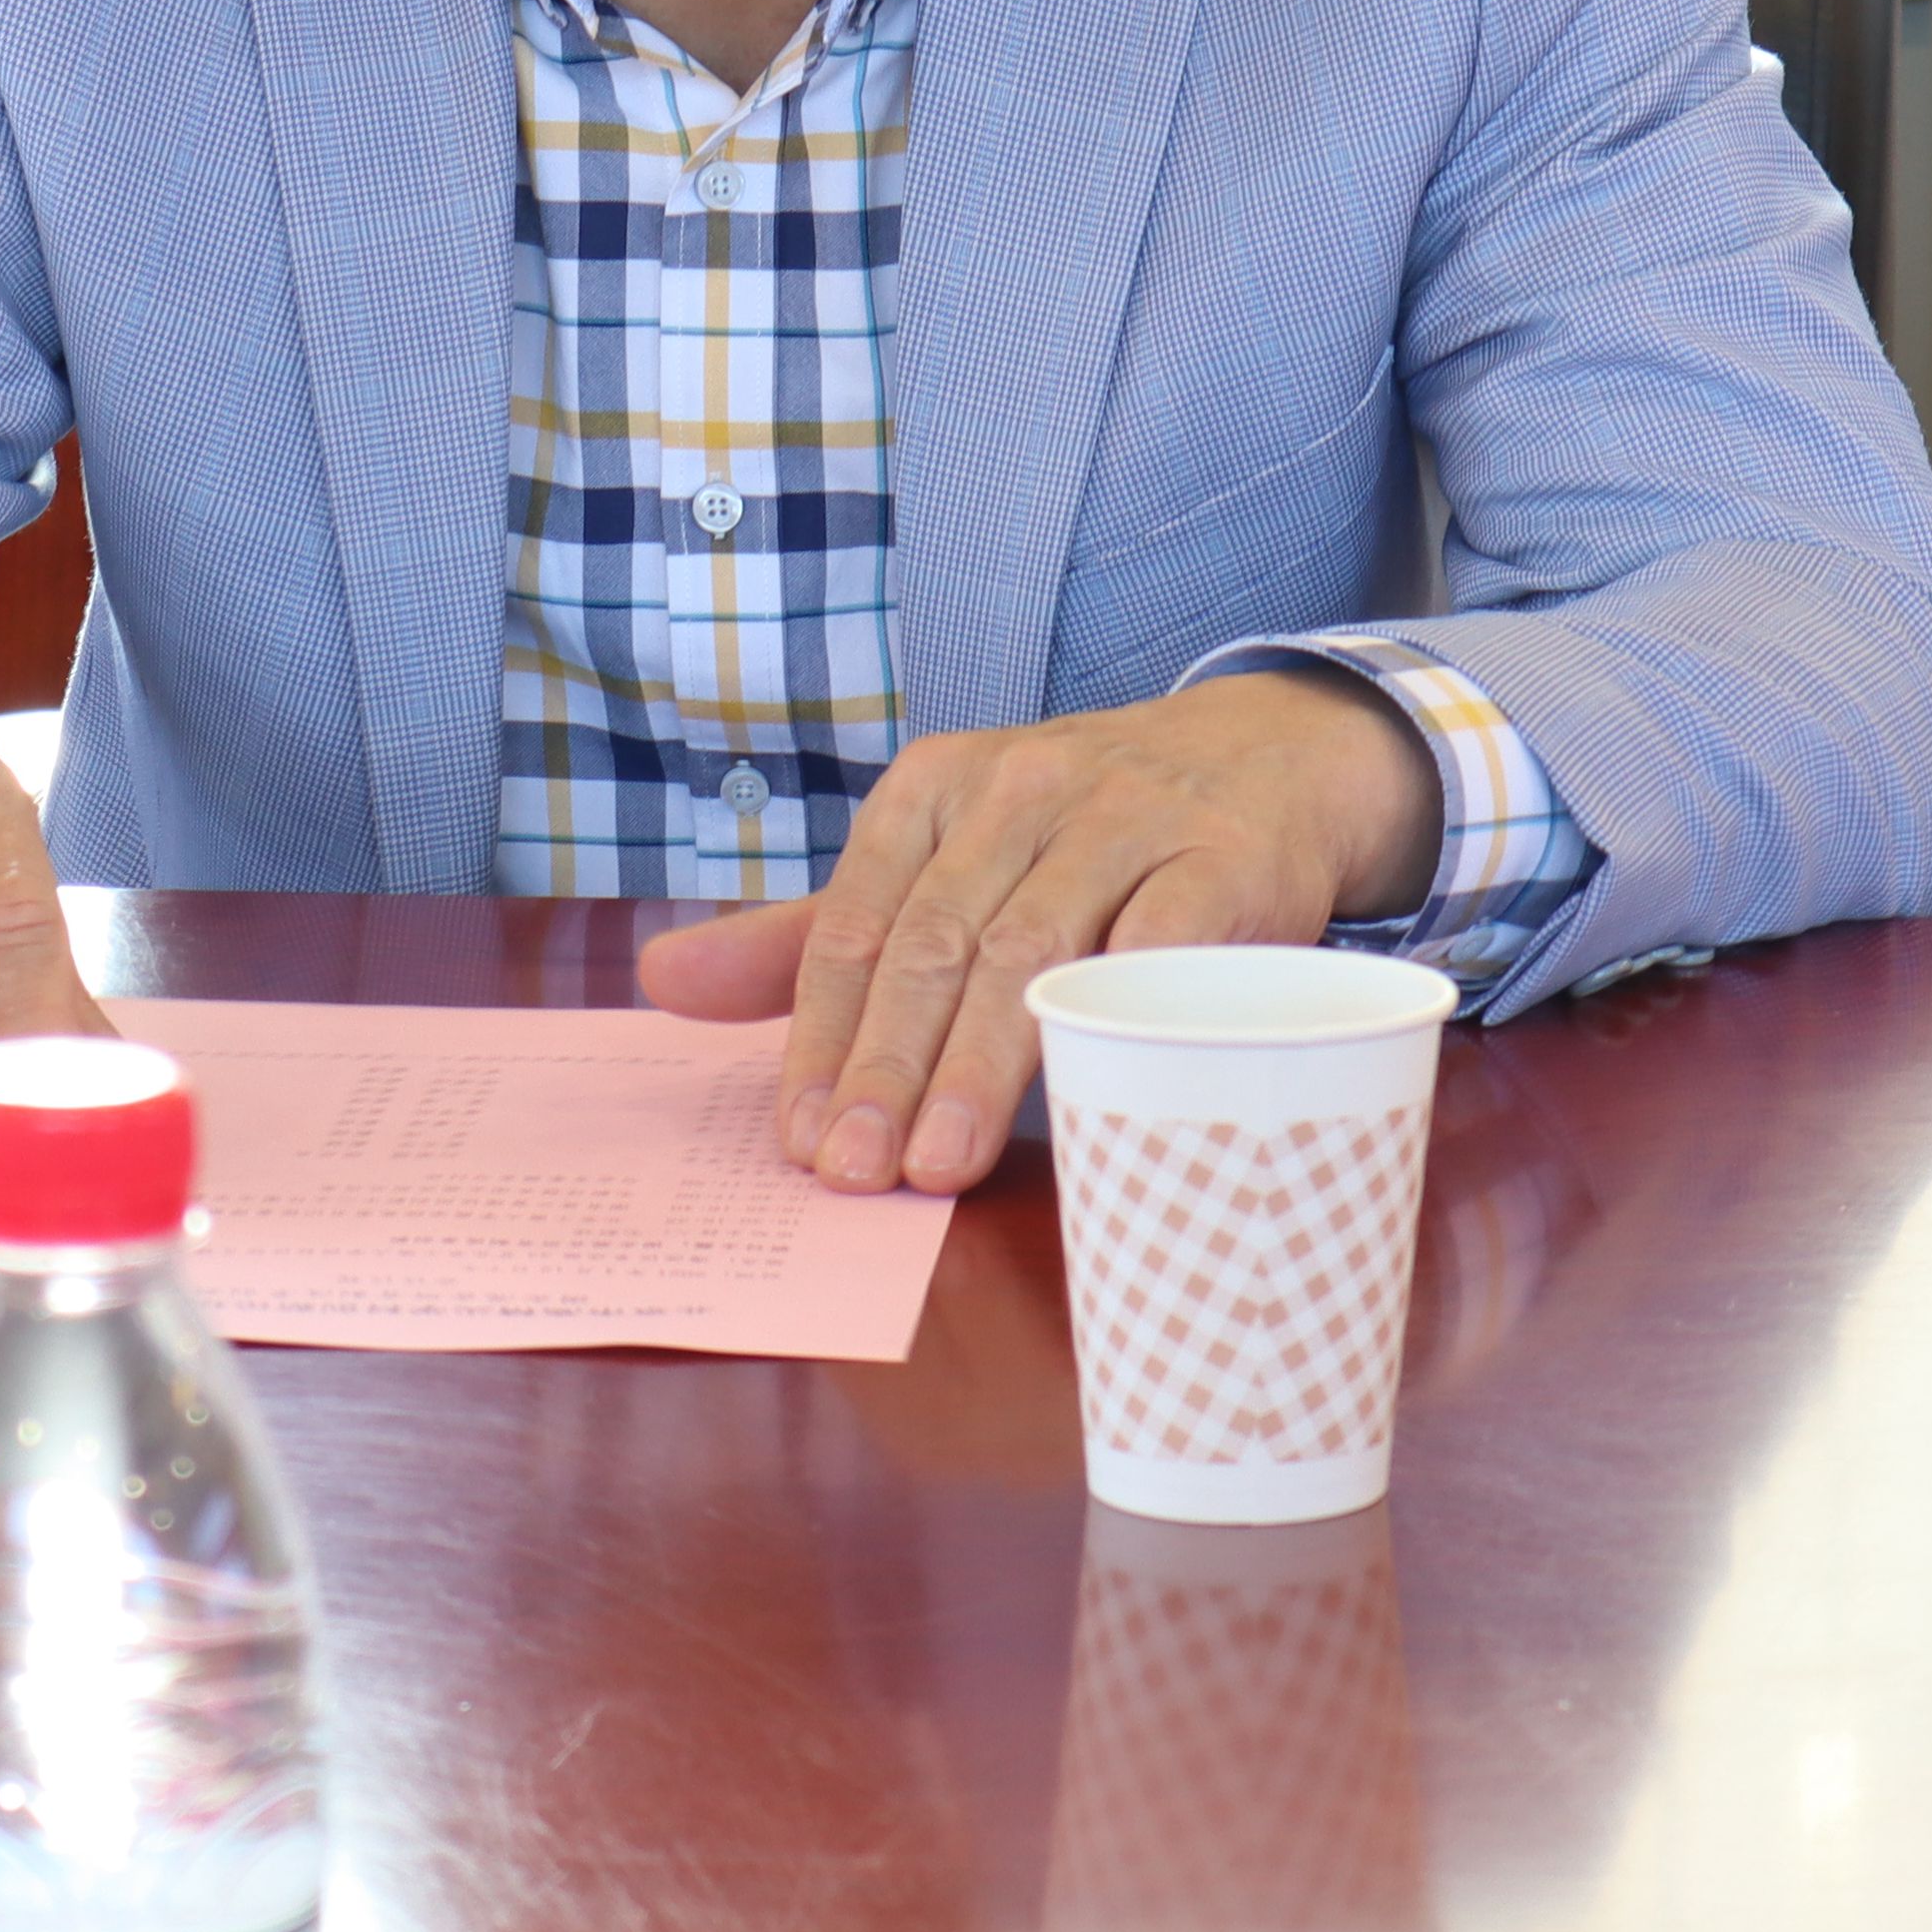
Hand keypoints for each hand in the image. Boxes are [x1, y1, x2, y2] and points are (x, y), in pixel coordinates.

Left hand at [633, 668, 1439, 1195]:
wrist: (1269, 759)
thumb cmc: (1079, 835)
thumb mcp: (941, 862)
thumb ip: (808, 937)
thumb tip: (662, 981)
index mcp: (932, 789)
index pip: (854, 923)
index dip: (821, 1035)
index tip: (802, 1138)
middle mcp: (1018, 790)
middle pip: (934, 944)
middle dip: (885, 1065)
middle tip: (855, 1171)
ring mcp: (1124, 819)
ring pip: (1032, 951)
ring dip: (979, 1064)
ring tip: (938, 1162)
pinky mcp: (1222, 860)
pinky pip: (1159, 945)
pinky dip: (1113, 1015)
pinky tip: (1080, 1089)